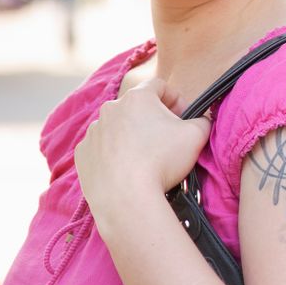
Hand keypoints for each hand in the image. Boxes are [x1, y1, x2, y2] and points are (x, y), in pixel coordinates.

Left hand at [74, 79, 210, 215]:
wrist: (126, 199)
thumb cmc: (162, 162)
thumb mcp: (197, 136)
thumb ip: (203, 120)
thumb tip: (202, 121)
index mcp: (137, 97)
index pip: (159, 85)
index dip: (176, 99)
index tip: (183, 118)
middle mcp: (110, 108)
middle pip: (137, 107)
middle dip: (152, 119)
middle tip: (166, 140)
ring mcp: (93, 131)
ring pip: (117, 127)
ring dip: (131, 136)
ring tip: (145, 159)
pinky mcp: (82, 154)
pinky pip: (101, 148)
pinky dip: (113, 155)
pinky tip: (126, 170)